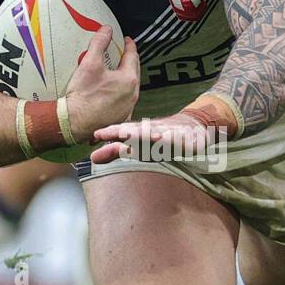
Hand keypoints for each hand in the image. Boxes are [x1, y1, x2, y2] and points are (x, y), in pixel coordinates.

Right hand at [64, 25, 139, 142]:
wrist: (74, 122)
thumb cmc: (82, 96)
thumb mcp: (89, 63)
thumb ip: (99, 43)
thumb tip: (106, 30)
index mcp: (128, 80)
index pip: (132, 56)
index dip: (129, 45)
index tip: (126, 40)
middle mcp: (132, 95)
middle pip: (134, 71)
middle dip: (130, 60)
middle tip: (123, 53)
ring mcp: (127, 108)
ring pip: (130, 88)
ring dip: (125, 77)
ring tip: (116, 71)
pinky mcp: (120, 118)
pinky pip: (124, 101)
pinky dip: (120, 93)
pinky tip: (112, 92)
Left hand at [90, 111, 214, 165]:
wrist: (193, 126)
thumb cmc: (160, 137)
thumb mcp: (137, 145)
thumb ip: (115, 151)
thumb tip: (92, 158)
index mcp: (140, 132)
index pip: (123, 131)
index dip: (111, 132)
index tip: (96, 134)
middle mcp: (152, 131)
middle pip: (135, 130)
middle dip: (122, 132)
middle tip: (109, 133)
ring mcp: (168, 134)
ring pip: (155, 133)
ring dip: (142, 134)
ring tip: (131, 135)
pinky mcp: (184, 140)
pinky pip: (176, 139)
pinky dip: (169, 138)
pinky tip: (162, 139)